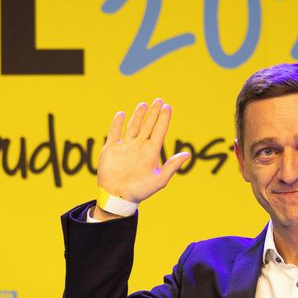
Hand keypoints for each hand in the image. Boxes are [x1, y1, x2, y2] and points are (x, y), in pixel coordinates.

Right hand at [95, 99, 188, 215]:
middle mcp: (139, 147)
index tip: (168, 107)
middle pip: (148, 126)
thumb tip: (187, 155)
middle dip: (154, 113)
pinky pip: (114, 133)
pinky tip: (122, 114)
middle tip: (159, 100)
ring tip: (144, 104)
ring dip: (138, 115)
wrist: (117, 197)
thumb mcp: (159, 180)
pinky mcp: (111, 149)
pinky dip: (117, 123)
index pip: (159, 131)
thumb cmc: (140, 191)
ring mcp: (125, 147)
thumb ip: (172, 167)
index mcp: (151, 152)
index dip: (164, 119)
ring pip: (133, 126)